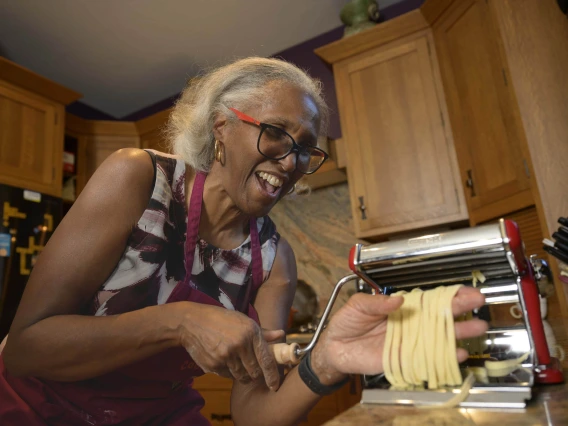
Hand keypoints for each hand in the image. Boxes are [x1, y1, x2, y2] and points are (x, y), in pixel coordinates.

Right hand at [174, 302, 283, 389]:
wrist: (192, 322)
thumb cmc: (221, 319)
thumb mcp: (243, 321)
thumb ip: (263, 333)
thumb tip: (281, 335)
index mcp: (251, 332)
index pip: (266, 360)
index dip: (273, 376)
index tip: (275, 385)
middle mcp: (240, 344)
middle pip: (254, 372)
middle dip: (256, 375)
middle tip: (254, 371)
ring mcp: (226, 356)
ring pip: (241, 376)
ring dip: (242, 374)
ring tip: (237, 362)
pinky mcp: (213, 364)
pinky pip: (227, 375)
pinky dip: (229, 372)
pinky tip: (224, 360)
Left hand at [310, 287, 487, 384]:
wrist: (335, 347)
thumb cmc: (347, 322)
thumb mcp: (358, 305)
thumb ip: (376, 302)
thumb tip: (398, 300)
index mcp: (401, 307)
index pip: (428, 299)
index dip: (447, 294)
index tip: (464, 290)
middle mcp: (410, 323)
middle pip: (438, 316)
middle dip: (459, 309)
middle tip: (478, 302)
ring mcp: (409, 342)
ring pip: (438, 337)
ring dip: (458, 333)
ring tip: (477, 327)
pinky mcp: (404, 360)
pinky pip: (427, 359)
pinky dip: (444, 357)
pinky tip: (458, 353)